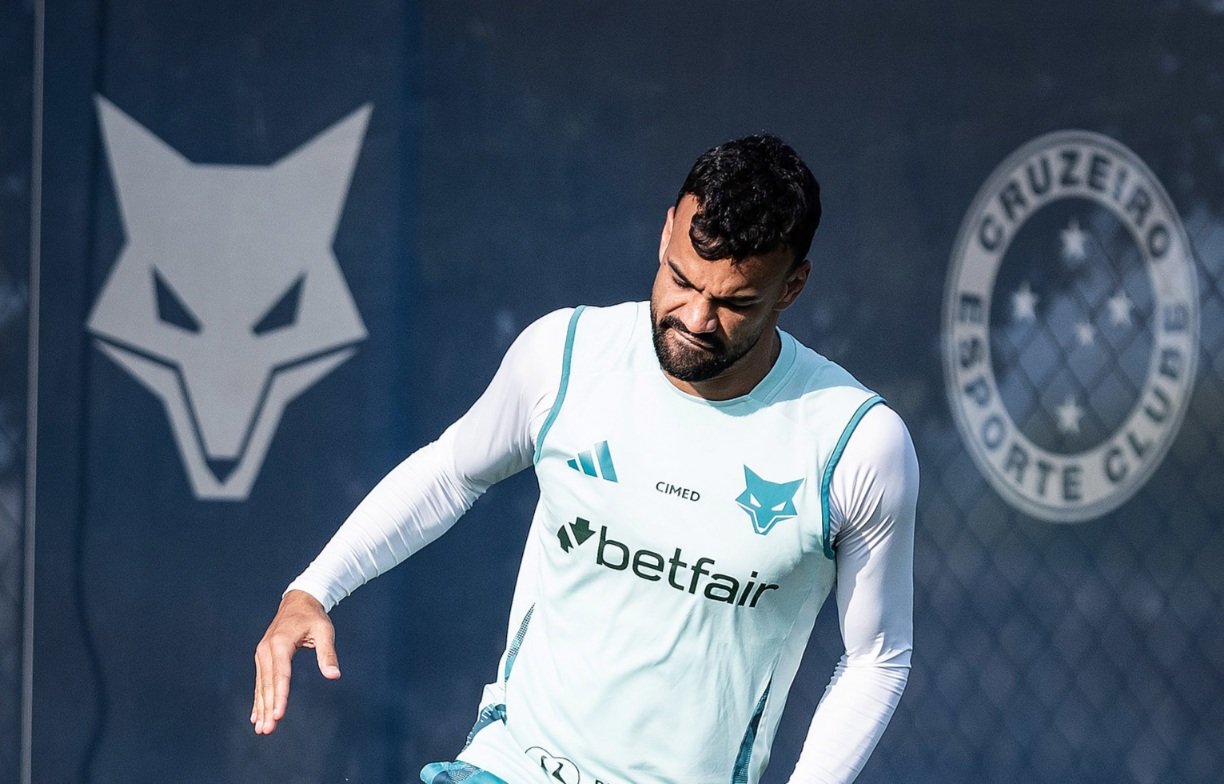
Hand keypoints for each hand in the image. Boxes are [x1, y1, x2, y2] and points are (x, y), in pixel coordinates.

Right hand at [251, 589, 340, 733]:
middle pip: (267, 683)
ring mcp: (262, 654)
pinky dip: (258, 699)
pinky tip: (256, 716)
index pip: (281, 674)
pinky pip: (260, 682)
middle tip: (268, 730)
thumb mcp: (325, 631)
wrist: (298, 601)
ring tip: (261, 729)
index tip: (279, 714)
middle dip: (268, 707)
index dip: (280, 696)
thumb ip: (328, 654)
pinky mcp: (262, 658)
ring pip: (261, 685)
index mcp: (280, 643)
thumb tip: (334, 676)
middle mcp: (266, 649)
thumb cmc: (314, 617)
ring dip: (261, 707)